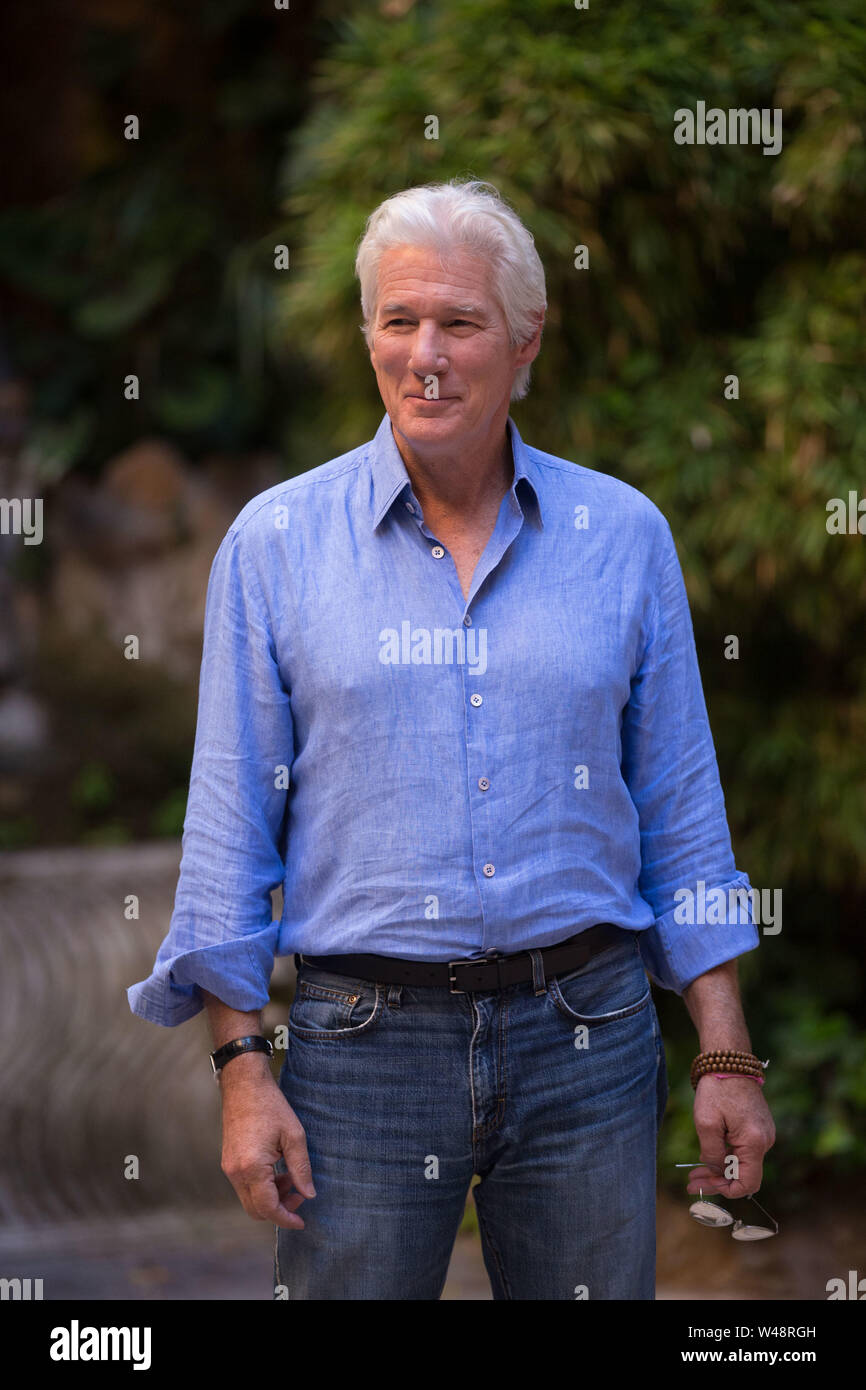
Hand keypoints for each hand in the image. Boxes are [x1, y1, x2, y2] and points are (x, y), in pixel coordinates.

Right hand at [218, 1062, 315, 1229]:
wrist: (244, 1085)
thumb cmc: (271, 1106)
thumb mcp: (294, 1136)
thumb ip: (302, 1169)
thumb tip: (309, 1194)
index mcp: (252, 1168)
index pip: (268, 1208)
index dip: (286, 1218)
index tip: (302, 1222)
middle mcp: (236, 1173)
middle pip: (256, 1210)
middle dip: (279, 1209)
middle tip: (299, 1195)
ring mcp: (229, 1168)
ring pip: (250, 1199)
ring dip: (271, 1197)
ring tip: (291, 1178)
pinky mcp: (228, 1162)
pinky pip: (245, 1186)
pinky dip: (262, 1187)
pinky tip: (278, 1171)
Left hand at [687, 1075, 775, 1197]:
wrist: (729, 1060)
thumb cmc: (717, 1088)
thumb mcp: (706, 1123)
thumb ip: (712, 1153)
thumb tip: (716, 1172)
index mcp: (755, 1142)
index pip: (748, 1183)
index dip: (726, 1190)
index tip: (703, 1187)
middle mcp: (766, 1141)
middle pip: (744, 1175)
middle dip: (717, 1181)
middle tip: (691, 1182)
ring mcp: (764, 1134)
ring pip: (742, 1163)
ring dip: (720, 1170)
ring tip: (694, 1172)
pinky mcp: (758, 1128)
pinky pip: (744, 1151)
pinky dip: (726, 1157)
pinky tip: (708, 1156)